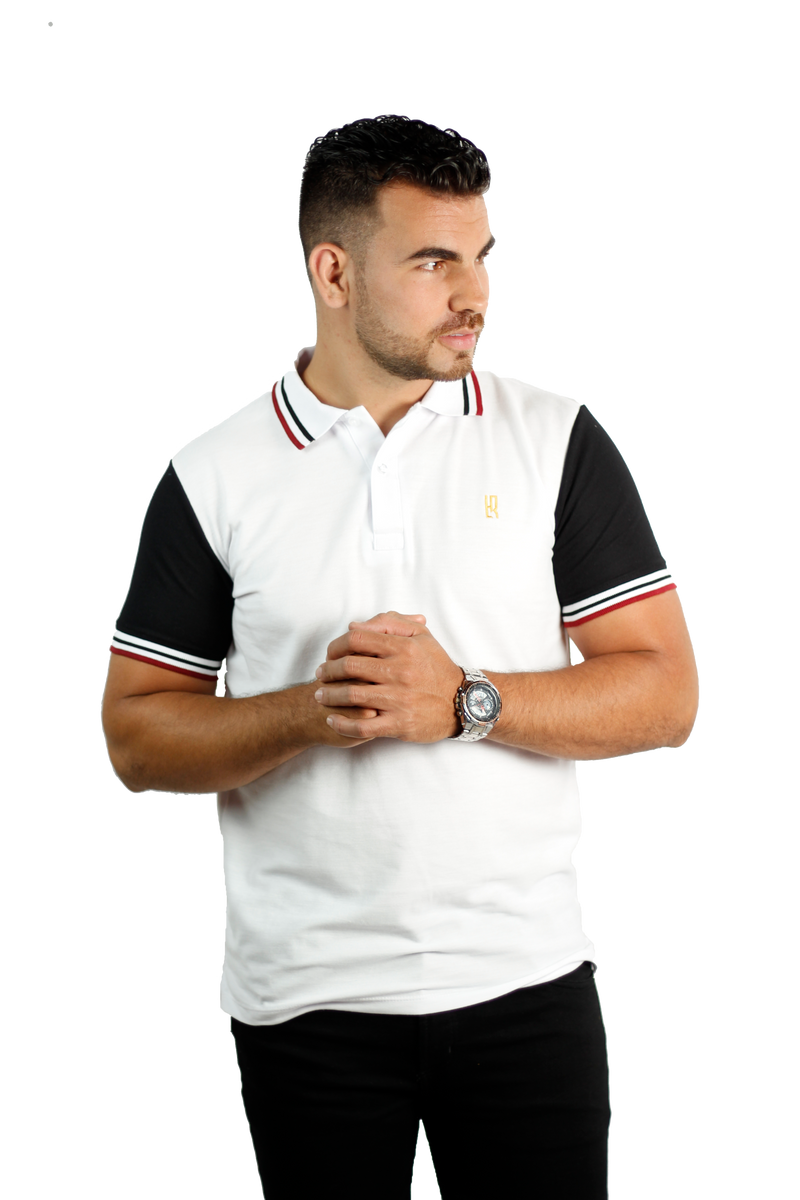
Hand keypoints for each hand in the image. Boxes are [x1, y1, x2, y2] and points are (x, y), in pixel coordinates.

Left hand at [314, 611, 462, 742]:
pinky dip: (342, 724)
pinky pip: (363, 727)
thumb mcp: (421, 636)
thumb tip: (355, 626)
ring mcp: (399, 699)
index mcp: (404, 648)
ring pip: (352, 696)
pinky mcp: (400, 724)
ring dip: (329, 696)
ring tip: (320, 696)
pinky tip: (333, 720)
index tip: (330, 654)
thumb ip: (389, 623)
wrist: (462, 702)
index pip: (357, 640)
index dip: (336, 645)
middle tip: (320, 675)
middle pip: (349, 667)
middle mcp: (401, 672)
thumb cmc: (437, 668)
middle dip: (327, 671)